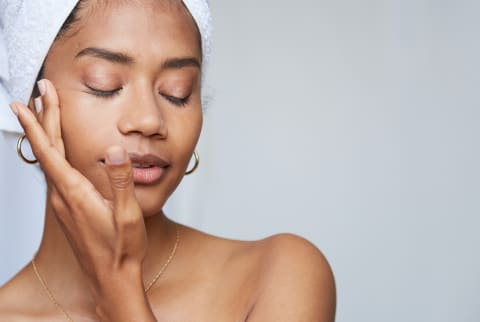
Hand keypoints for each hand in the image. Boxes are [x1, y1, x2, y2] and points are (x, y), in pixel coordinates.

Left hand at [10, 79, 155, 320]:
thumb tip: (115, 149)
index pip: (50, 150)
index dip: (39, 122)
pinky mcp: (67, 210)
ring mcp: (62, 204)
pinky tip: (57, 151)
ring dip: (44, 133)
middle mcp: (62, 196)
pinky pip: (54, 173)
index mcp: (75, 193)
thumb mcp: (128, 214)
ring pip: (49, 160)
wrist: (112, 277)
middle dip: (41, 118)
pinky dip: (51, 152)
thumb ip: (121, 180)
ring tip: (43, 112)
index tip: (32, 99)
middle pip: (47, 150)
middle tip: (39, 92)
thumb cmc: (121, 249)